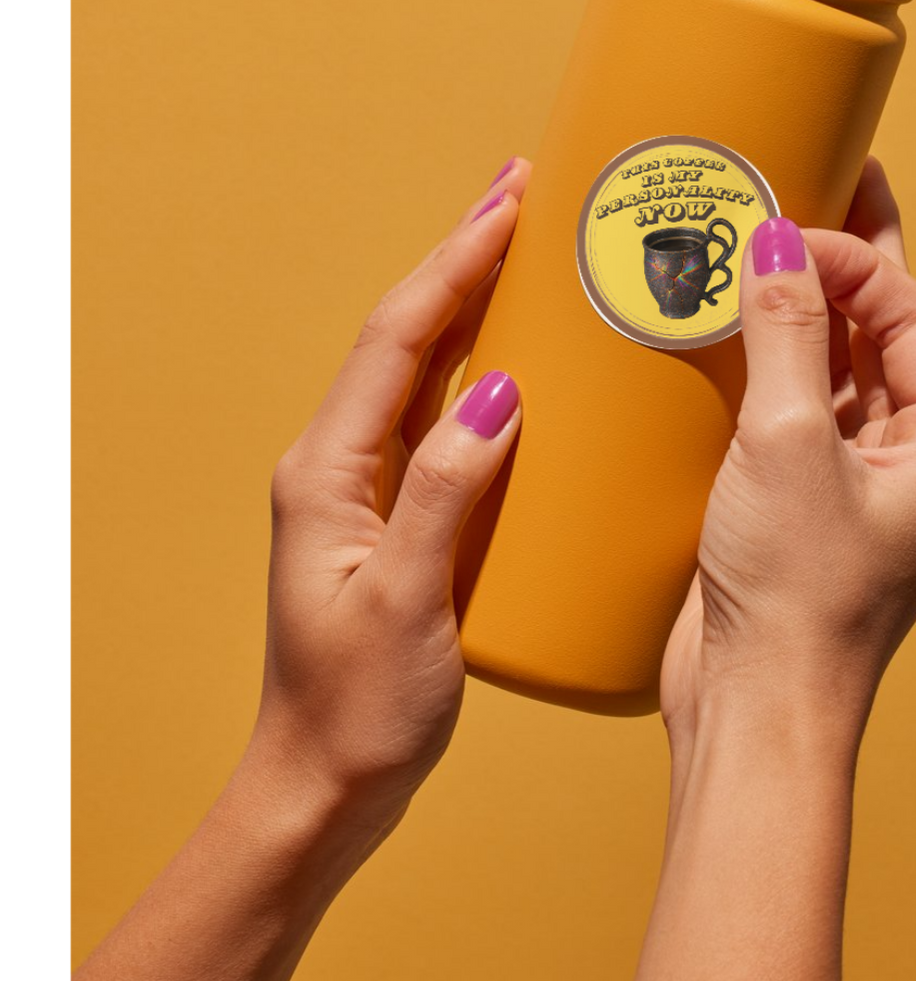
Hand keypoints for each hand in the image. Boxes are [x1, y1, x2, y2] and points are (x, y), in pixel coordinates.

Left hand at [250, 161, 530, 844]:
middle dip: (462, 258)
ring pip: (423, 370)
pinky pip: (442, 420)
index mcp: (328, 473)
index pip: (396, 341)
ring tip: (526, 247)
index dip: (452, 264)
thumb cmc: (357, 711)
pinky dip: (481, 368)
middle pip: (405, 335)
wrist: (323, 789)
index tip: (507, 206)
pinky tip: (523, 359)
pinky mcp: (396, 520)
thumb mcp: (408, 604)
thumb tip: (498, 394)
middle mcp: (339, 467)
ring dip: (472, 303)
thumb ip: (446, 493)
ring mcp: (365, 492)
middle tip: (522, 191)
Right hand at [662, 159, 915, 754]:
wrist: (755, 714)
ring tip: (755, 228)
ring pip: (836, 360)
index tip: (779, 222)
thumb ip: (788, 332)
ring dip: (796, 303)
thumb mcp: (789, 443)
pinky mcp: (803, 498)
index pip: (908, 310)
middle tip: (807, 170)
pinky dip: (764, 355)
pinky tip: (724, 316)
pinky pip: (794, 402)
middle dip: (840, 256)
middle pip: (881, 325)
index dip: (849, 256)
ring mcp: (861, 477)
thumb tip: (777, 240)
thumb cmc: (797, 597)